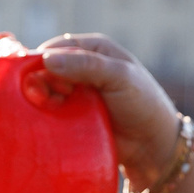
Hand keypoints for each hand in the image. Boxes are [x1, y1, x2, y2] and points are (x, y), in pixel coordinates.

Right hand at [31, 34, 182, 189]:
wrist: (151, 145)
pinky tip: (49, 121)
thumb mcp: (119, 76)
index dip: (45, 59)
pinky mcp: (69, 118)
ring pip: (43, 91)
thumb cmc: (142, 103)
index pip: (58, 47)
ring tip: (55, 108)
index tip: (45, 75)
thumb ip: (86, 66)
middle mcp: (80, 69)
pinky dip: (44, 115)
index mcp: (93, 50)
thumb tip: (47, 60)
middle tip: (57, 97)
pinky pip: (48, 113)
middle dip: (43, 81)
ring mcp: (73, 95)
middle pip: (45, 69)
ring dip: (42, 99)